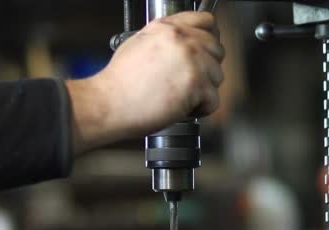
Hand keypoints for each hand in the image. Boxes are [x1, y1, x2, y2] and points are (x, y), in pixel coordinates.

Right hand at [68, 12, 224, 154]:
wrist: (110, 102)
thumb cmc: (119, 82)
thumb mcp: (139, 43)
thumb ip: (165, 39)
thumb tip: (181, 44)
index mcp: (168, 28)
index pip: (206, 21)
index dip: (210, 37)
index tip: (207, 49)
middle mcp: (182, 40)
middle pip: (216, 50)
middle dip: (207, 68)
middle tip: (190, 81)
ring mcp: (191, 61)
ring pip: (217, 76)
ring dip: (204, 90)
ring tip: (183, 97)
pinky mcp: (196, 85)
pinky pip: (214, 99)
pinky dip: (202, 109)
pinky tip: (185, 108)